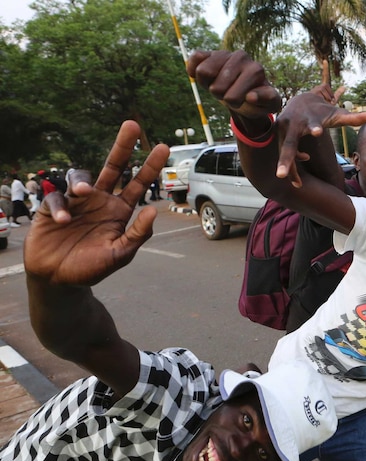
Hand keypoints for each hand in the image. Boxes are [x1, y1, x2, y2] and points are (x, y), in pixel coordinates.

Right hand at [25, 121, 164, 286]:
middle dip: (122, 146)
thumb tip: (153, 210)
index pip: (138, 184)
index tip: (163, 148)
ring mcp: (76, 203)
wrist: (60, 281)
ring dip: (82, 182)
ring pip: (81, 177)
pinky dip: (59, 208)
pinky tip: (62, 223)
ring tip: (82, 194)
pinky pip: (56, 199)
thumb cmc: (91, 268)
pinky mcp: (52, 209)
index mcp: (119, 211)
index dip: (150, 167)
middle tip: (133, 125)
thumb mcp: (120, 254)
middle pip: (113, 167)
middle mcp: (100, 201)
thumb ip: (137, 234)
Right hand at [186, 50, 282, 120]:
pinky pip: (195, 57)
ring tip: (221, 85)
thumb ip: (267, 100)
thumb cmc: (257, 99)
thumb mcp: (269, 105)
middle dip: (222, 96)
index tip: (245, 99)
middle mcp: (242, 57)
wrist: (243, 92)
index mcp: (256, 70)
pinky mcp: (210, 53)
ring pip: (203, 72)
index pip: (233, 95)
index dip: (234, 101)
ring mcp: (225, 53)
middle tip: (231, 92)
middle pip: (216, 87)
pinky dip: (193, 70)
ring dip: (209, 85)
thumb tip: (250, 96)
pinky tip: (205, 77)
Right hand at [275, 91, 365, 184]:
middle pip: (288, 144)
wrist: (301, 101)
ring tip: (297, 185)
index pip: (312, 124)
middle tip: (281, 175)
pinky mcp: (278, 139)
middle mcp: (291, 125)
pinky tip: (299, 180)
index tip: (318, 131)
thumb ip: (351, 118)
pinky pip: (284, 156)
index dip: (315, 127)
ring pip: (284, 154)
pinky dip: (292, 168)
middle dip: (286, 159)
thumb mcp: (336, 114)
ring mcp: (282, 133)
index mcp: (308, 119)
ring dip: (289, 170)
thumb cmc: (322, 111)